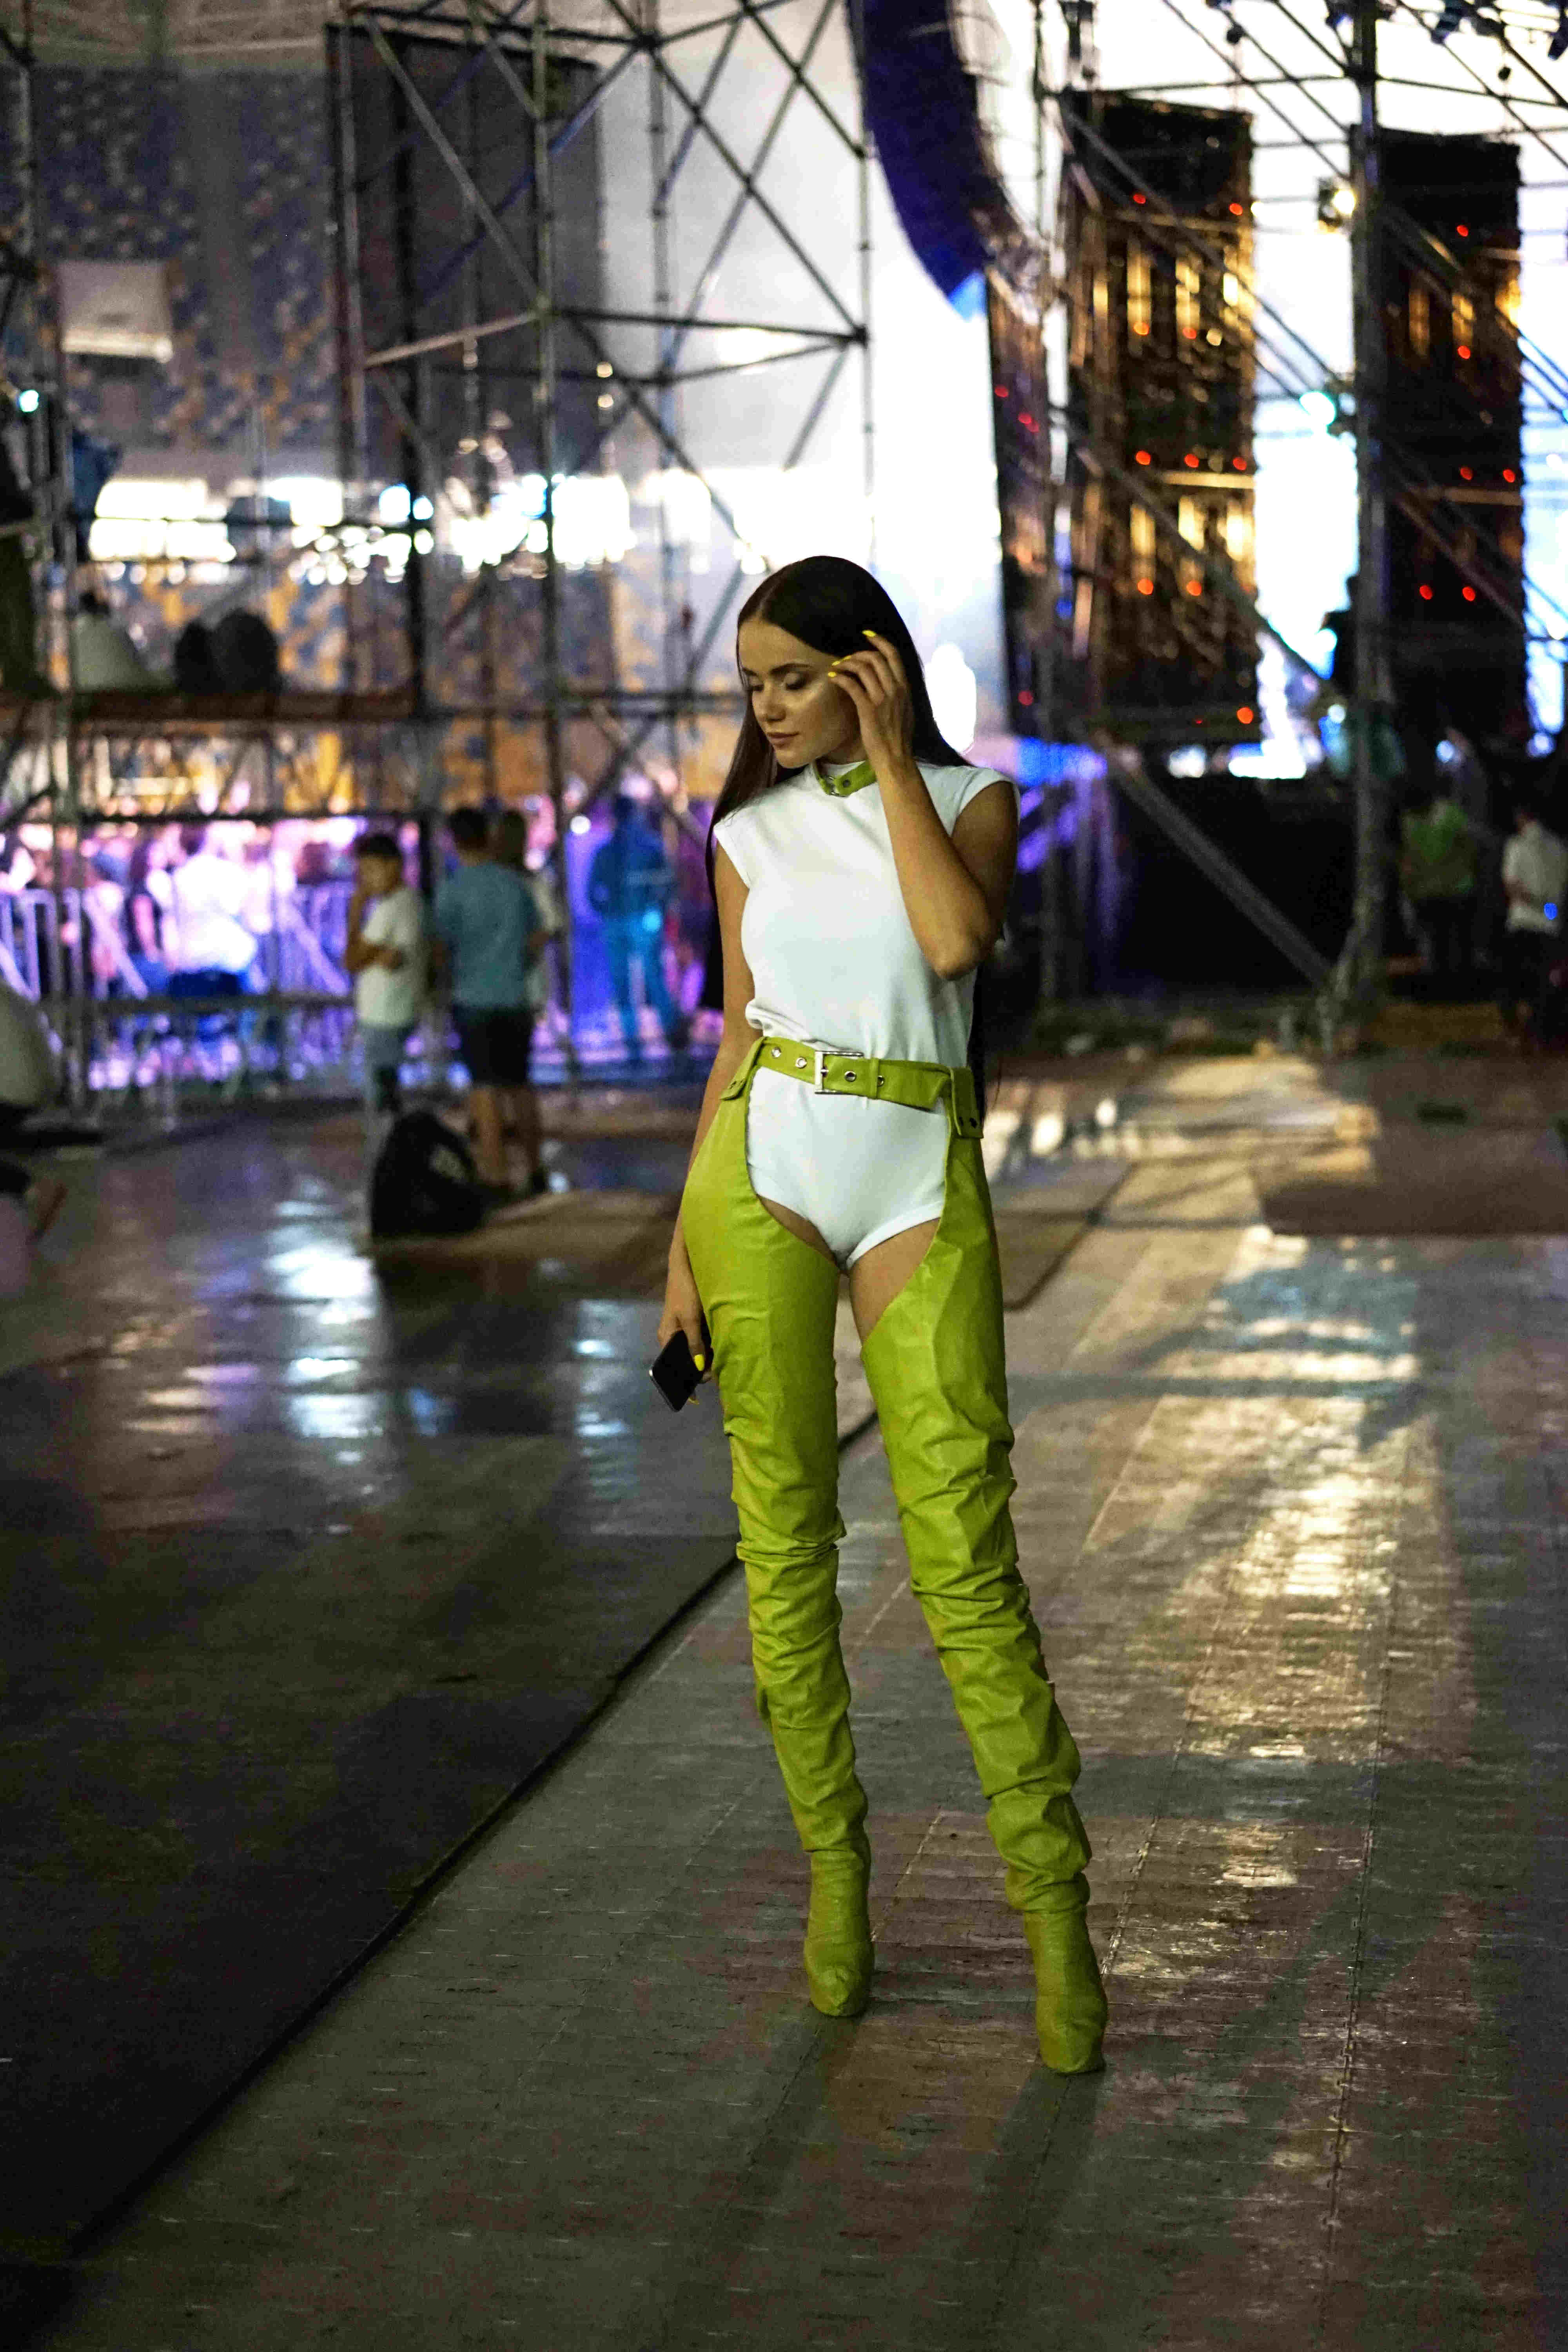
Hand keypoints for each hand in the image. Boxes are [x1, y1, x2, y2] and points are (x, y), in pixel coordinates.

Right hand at [658, 1242, 710, 1381]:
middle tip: (717, 1373)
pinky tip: (722, 1347)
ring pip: (696, 1350)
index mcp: (667, 1337)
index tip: (696, 1396)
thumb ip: (695, 1344)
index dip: (684, 1381)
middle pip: (686, 1360)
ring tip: (722, 1361)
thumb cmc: (686, 1291)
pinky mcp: (695, 1321)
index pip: (672, 1367)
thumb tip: (699, 1368)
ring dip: (708, 1357)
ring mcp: (684, 1328)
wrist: (687, 1264)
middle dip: (700, 1369)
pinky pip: (702, 1339)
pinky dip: (710, 1344)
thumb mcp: (690, 1319)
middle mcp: (674, 1336)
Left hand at [827, 630, 914, 777]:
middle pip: (876, 658)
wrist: (895, 758)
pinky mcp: (868, 709)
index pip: (894, 655)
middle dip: (858, 653)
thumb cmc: (898, 738)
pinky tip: (833, 678)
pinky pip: (852, 685)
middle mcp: (895, 689)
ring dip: (847, 664)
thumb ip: (898, 694)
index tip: (867, 635)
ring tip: (838, 667)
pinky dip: (840, 678)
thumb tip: (889, 682)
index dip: (880, 641)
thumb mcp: (905, 710)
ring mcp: (882, 699)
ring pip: (863, 668)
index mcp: (905, 688)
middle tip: (847, 658)